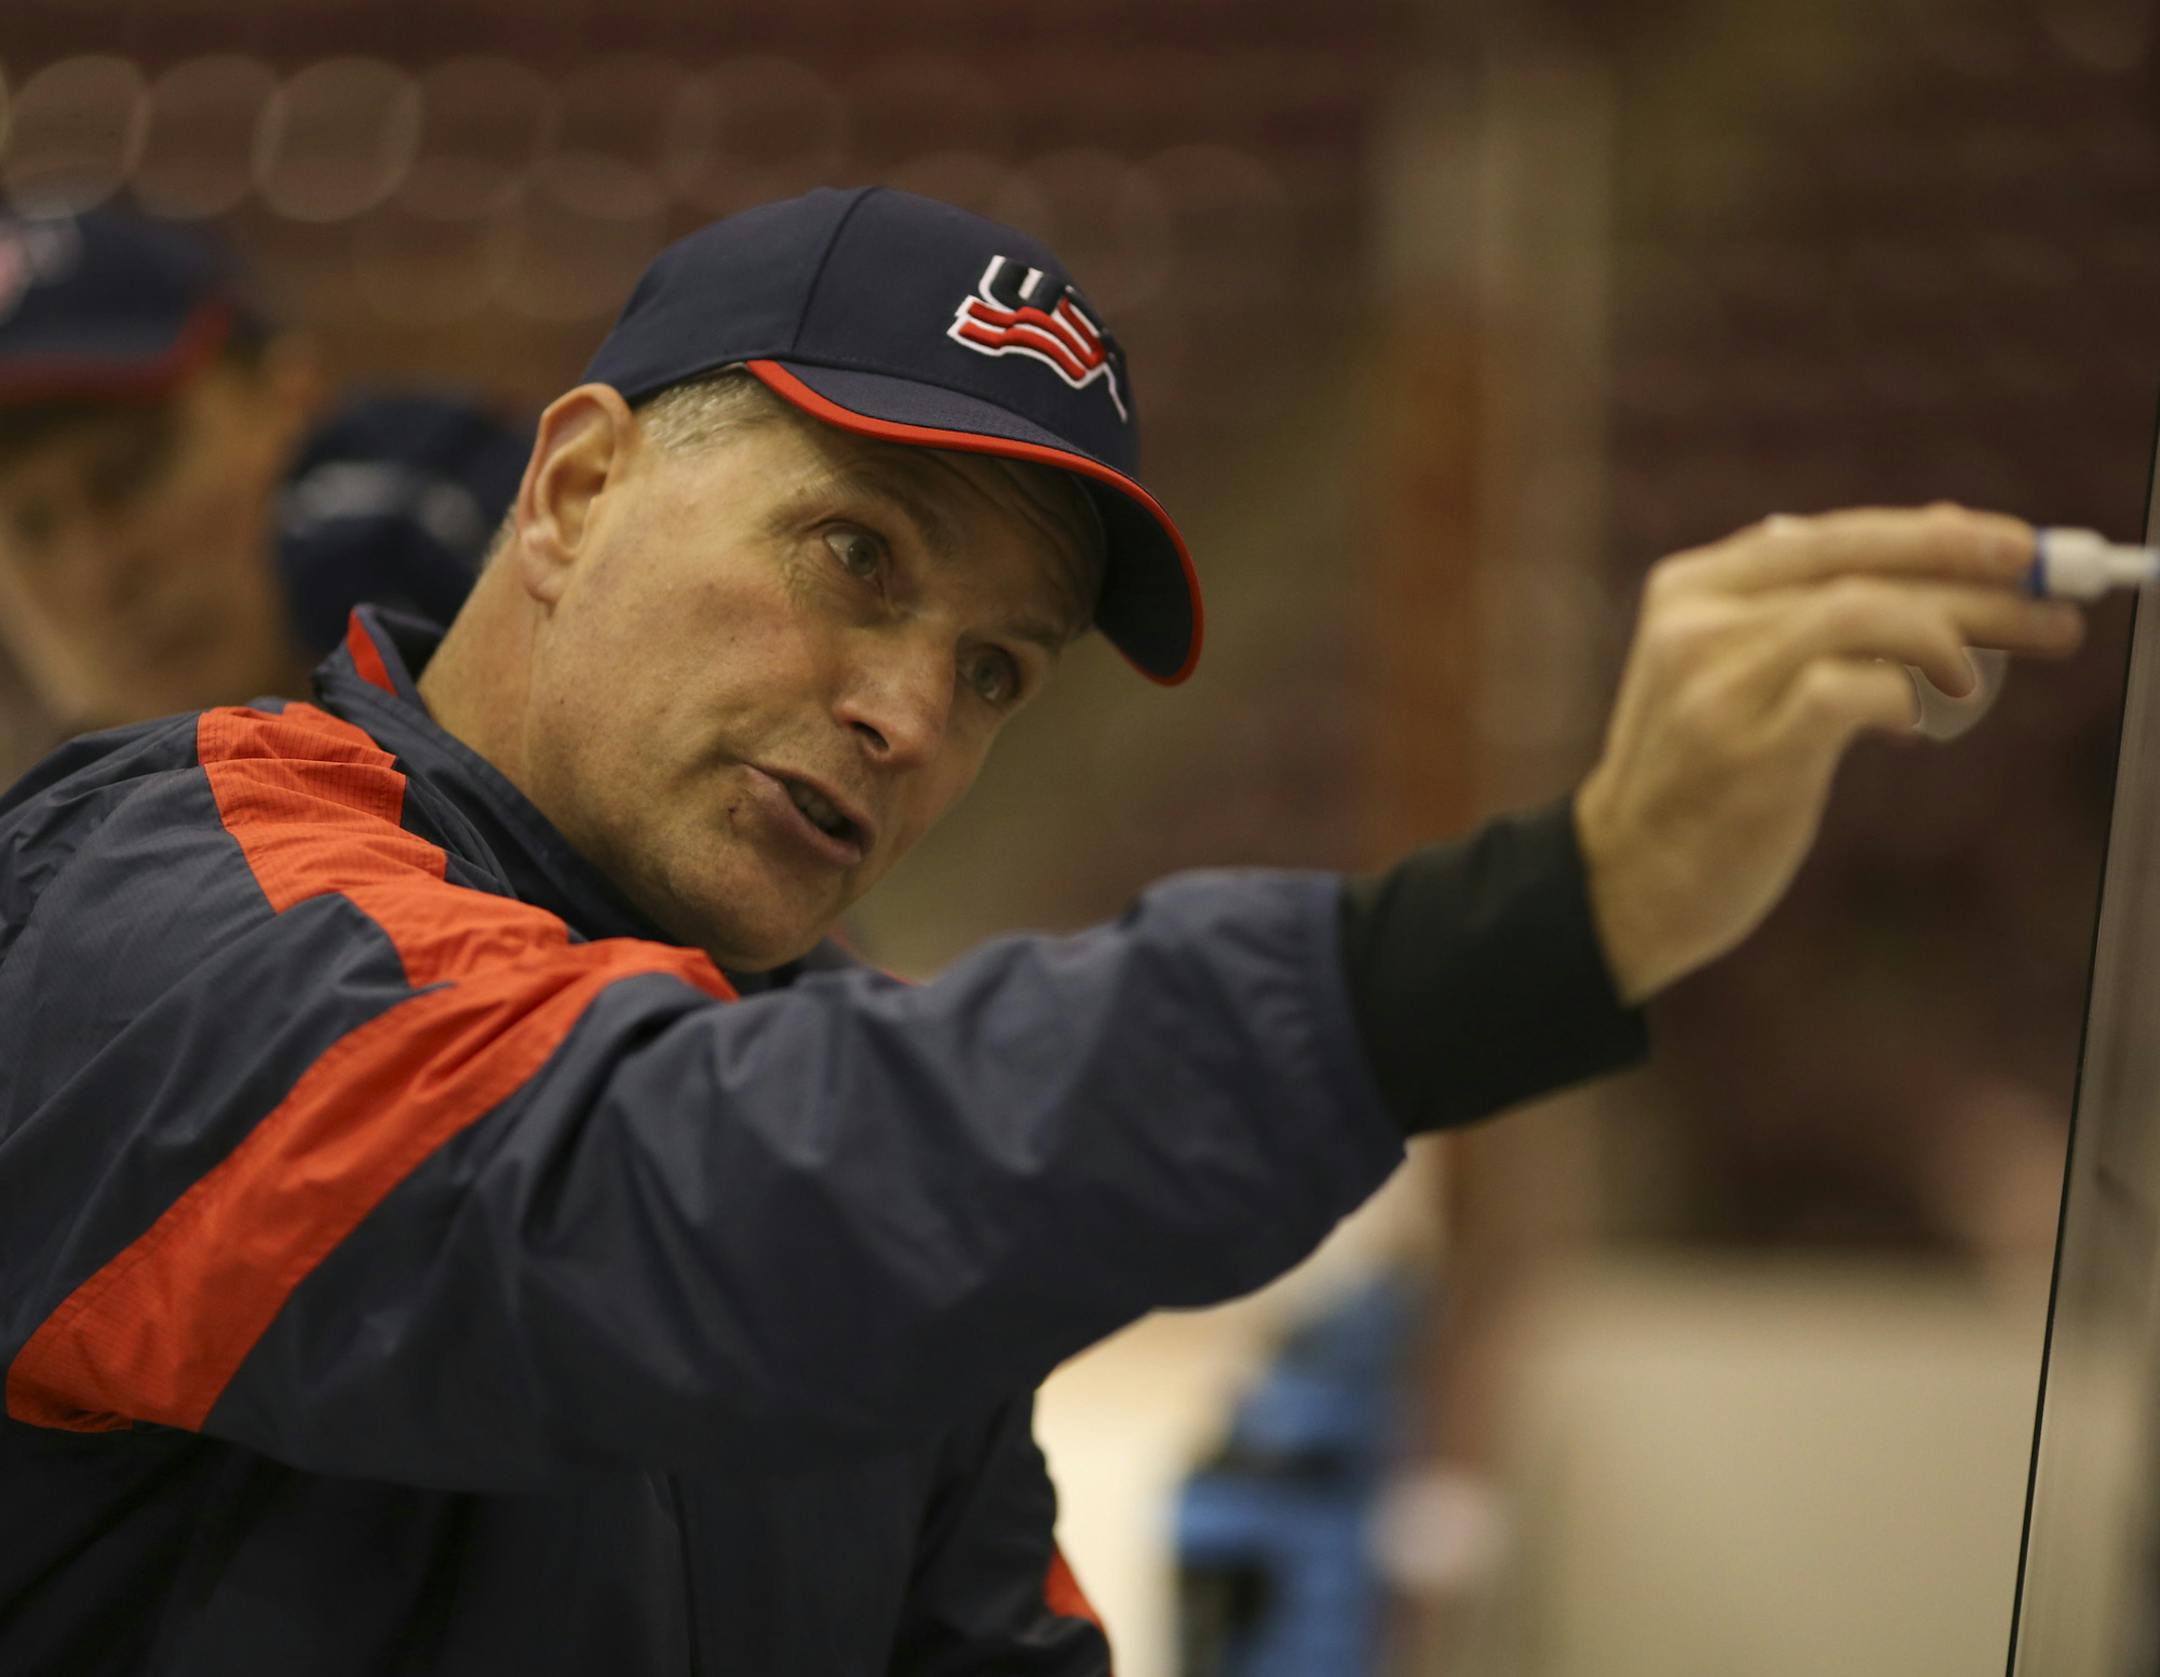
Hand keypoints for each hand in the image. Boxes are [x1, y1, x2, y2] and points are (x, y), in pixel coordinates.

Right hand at [1574, 504, 2086, 1005]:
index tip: (2014, 547)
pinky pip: (1855, 689)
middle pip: (1861, 564)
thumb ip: (1793, 614)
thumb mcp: (1725, 672)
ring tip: (1978, 680)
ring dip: (1949, 635)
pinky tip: (1918, 720)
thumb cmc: (1700, 778)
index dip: (1935, 534)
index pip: (1833, 533)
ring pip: (1863, 610)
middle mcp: (1697, 622)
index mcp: (1689, 588)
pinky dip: (1904, 696)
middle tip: (2053, 595)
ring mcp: (1718, 685)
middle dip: (1973, 575)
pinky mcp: (1750, 751)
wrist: (1626, 879)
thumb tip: (1932, 544)